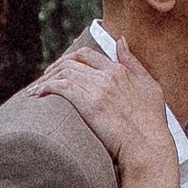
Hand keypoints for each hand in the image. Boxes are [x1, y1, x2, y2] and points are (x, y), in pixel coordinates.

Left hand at [33, 34, 170, 171]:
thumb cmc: (152, 122)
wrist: (148, 146)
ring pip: (63, 73)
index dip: (69, 59)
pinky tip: (37, 95)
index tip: (58, 69)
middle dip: (53, 69)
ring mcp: (99, 89)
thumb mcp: (149, 86)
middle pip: (71, 62)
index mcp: (119, 70)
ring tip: (35, 91)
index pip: (86, 54)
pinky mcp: (90, 104)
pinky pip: (61, 87)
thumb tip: (121, 40)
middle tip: (43, 80)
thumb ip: (133, 62)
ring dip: (45, 80)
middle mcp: (107, 75)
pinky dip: (46, 88)